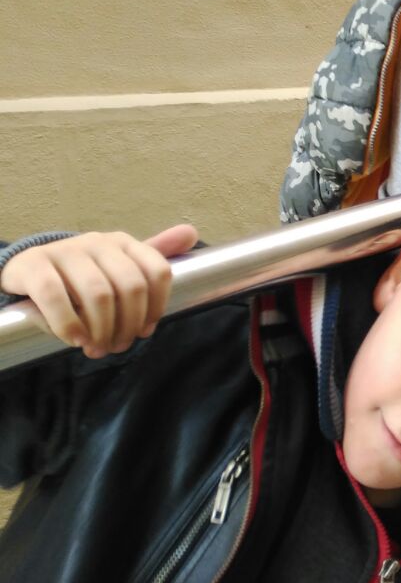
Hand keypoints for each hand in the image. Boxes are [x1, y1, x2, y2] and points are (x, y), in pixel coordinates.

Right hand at [0, 225, 196, 356]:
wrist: (27, 270)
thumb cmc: (80, 275)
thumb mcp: (117, 265)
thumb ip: (152, 255)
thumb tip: (191, 233)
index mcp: (124, 243)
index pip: (157, 271)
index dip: (157, 306)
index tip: (146, 330)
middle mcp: (98, 242)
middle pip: (130, 286)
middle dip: (129, 324)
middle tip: (119, 346)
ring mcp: (66, 251)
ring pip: (97, 293)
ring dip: (101, 329)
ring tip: (97, 348)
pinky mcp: (34, 265)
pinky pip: (55, 296)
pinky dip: (68, 324)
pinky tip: (75, 339)